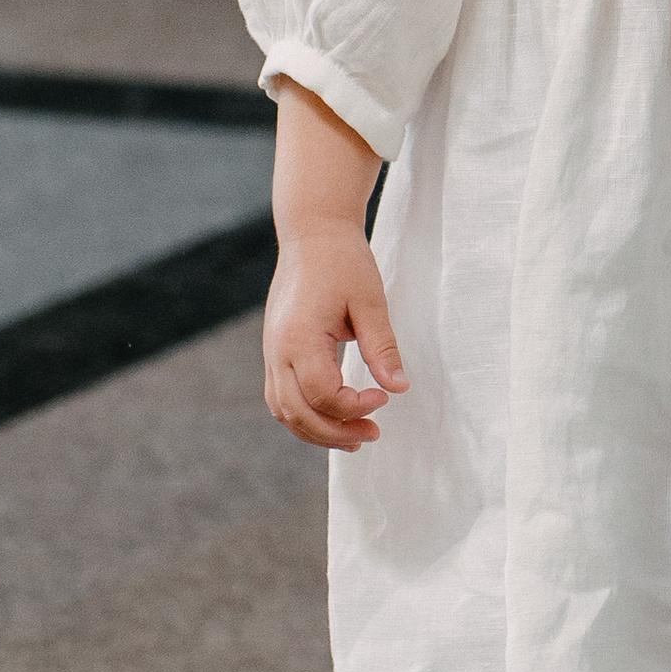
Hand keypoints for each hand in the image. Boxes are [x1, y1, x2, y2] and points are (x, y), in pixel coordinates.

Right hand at [263, 219, 407, 451]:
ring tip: (355, 437)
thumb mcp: (370, 301)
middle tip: (374, 435)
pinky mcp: (275, 351)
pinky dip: (305, 415)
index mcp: (298, 338)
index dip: (355, 406)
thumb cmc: (343, 262)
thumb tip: (399, 387)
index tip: (384, 398)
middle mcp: (277, 350)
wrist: (312, 234)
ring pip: (284, 411)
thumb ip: (382, 347)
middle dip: (335, 433)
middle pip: (297, 413)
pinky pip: (281, 397)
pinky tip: (334, 417)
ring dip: (317, 431)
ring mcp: (271, 353)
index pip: (322, 395)